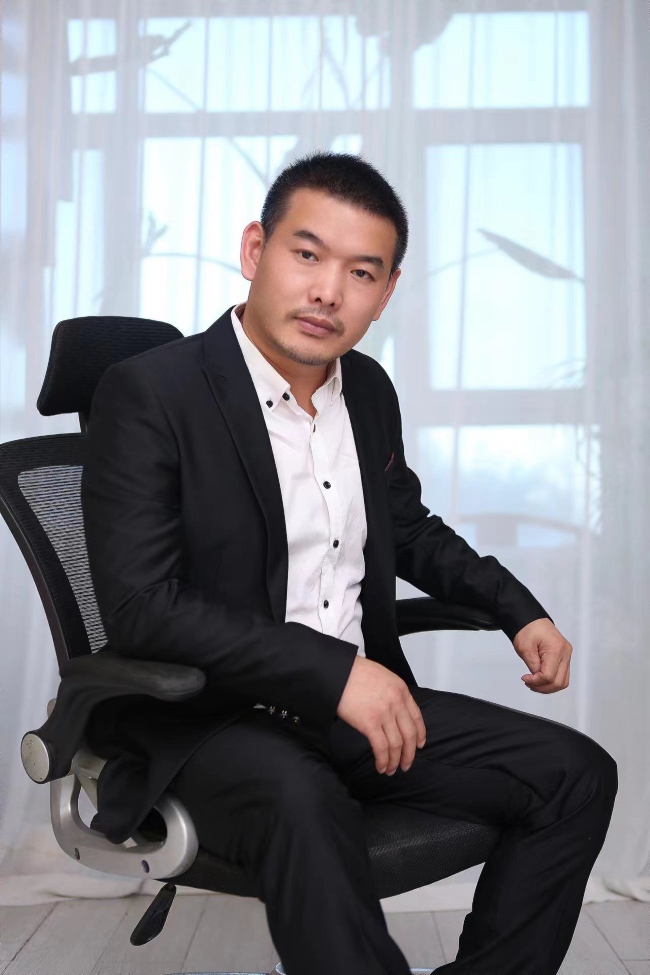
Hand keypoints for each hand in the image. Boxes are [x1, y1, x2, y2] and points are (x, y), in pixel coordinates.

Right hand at [336, 657, 426, 774]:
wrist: (338, 671)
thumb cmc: (355, 672)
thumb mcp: (382, 676)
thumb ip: (391, 693)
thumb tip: (392, 713)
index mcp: (401, 690)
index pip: (417, 717)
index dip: (420, 735)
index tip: (419, 745)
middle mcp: (397, 702)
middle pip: (409, 734)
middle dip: (409, 753)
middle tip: (406, 764)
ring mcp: (384, 713)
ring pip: (396, 744)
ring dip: (395, 761)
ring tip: (391, 770)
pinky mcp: (370, 723)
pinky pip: (381, 748)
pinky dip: (383, 760)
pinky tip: (381, 766)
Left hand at [512, 618, 572, 693]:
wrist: (532, 620)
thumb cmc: (528, 629)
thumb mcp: (525, 648)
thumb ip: (533, 666)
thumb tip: (537, 679)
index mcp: (556, 649)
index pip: (549, 676)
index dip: (536, 681)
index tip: (525, 678)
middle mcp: (565, 653)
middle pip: (559, 682)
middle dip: (543, 687)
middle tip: (529, 684)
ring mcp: (567, 656)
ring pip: (563, 682)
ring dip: (548, 687)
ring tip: (534, 683)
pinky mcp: (564, 657)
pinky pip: (562, 675)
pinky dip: (551, 681)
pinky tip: (540, 680)